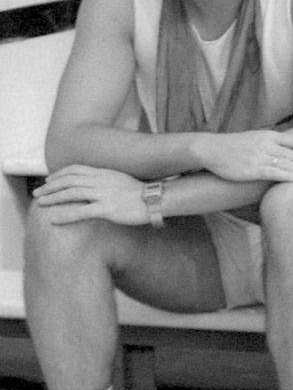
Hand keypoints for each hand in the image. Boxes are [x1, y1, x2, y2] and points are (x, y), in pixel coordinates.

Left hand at [32, 165, 152, 226]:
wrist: (157, 200)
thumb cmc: (143, 193)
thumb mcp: (123, 180)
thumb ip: (108, 181)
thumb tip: (97, 185)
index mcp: (105, 173)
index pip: (76, 169)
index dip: (59, 174)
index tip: (49, 179)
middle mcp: (101, 181)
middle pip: (69, 180)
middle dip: (50, 186)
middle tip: (37, 192)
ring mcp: (104, 194)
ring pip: (71, 193)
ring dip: (53, 198)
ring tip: (41, 203)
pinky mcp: (107, 208)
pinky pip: (81, 212)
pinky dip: (65, 215)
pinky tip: (54, 219)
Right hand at [197, 128, 292, 182]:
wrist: (211, 149)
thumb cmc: (235, 146)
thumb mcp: (256, 139)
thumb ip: (273, 144)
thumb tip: (288, 152)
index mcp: (270, 135)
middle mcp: (267, 144)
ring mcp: (260, 156)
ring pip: (288, 164)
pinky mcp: (252, 168)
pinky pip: (273, 172)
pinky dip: (288, 176)